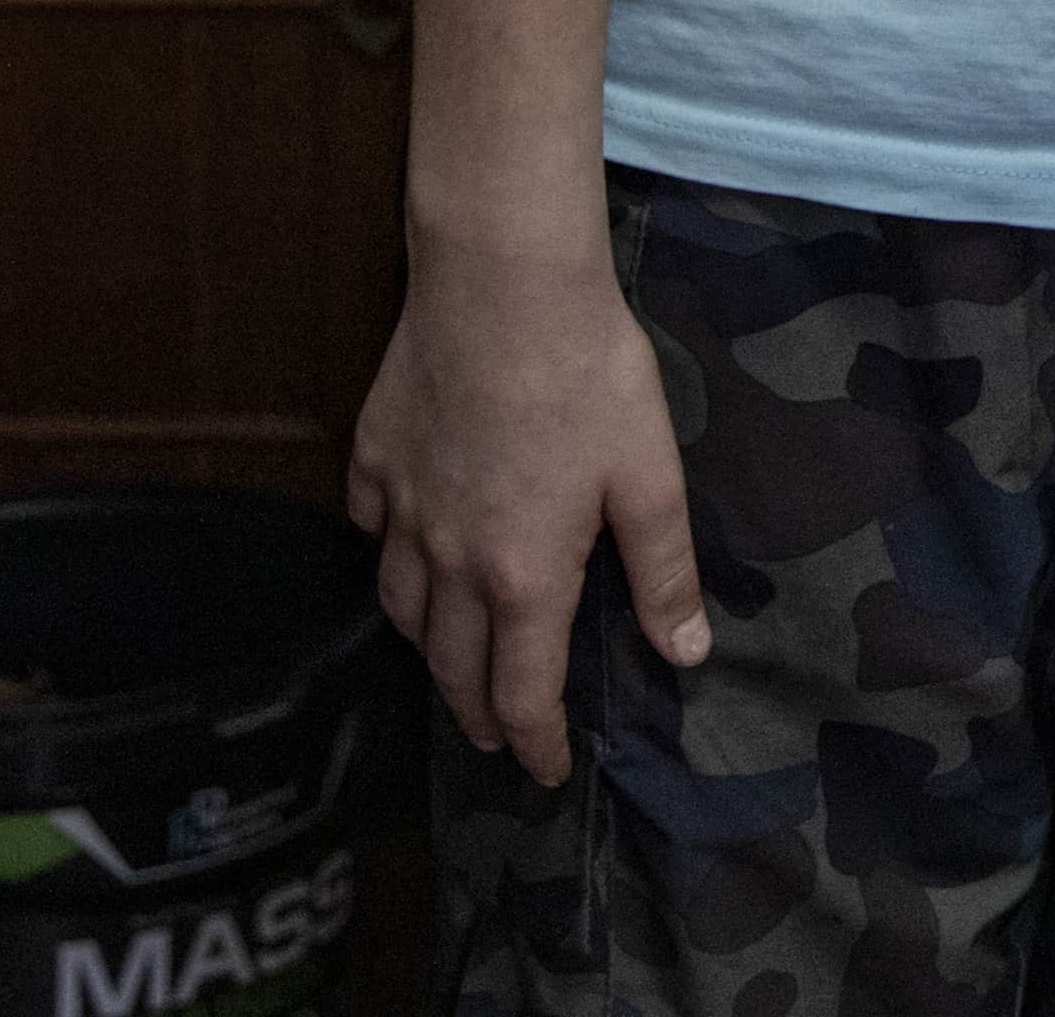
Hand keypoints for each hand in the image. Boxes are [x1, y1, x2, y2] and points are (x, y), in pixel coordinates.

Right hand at [350, 228, 709, 782]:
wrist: (503, 283)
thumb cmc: (589, 374)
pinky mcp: (373, 458)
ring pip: (401, 609)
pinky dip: (388, 559)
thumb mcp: (649, 475)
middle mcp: (451, 560)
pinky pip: (370, 532)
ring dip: (428, 650)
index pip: (522, 690)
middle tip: (496, 736)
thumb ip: (663, 571)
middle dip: (476, 714)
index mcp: (524, 575)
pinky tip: (403, 552)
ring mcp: (402, 509)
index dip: (535, 741)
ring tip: (451, 662)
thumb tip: (683, 655)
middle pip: (450, 667)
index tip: (544, 771)